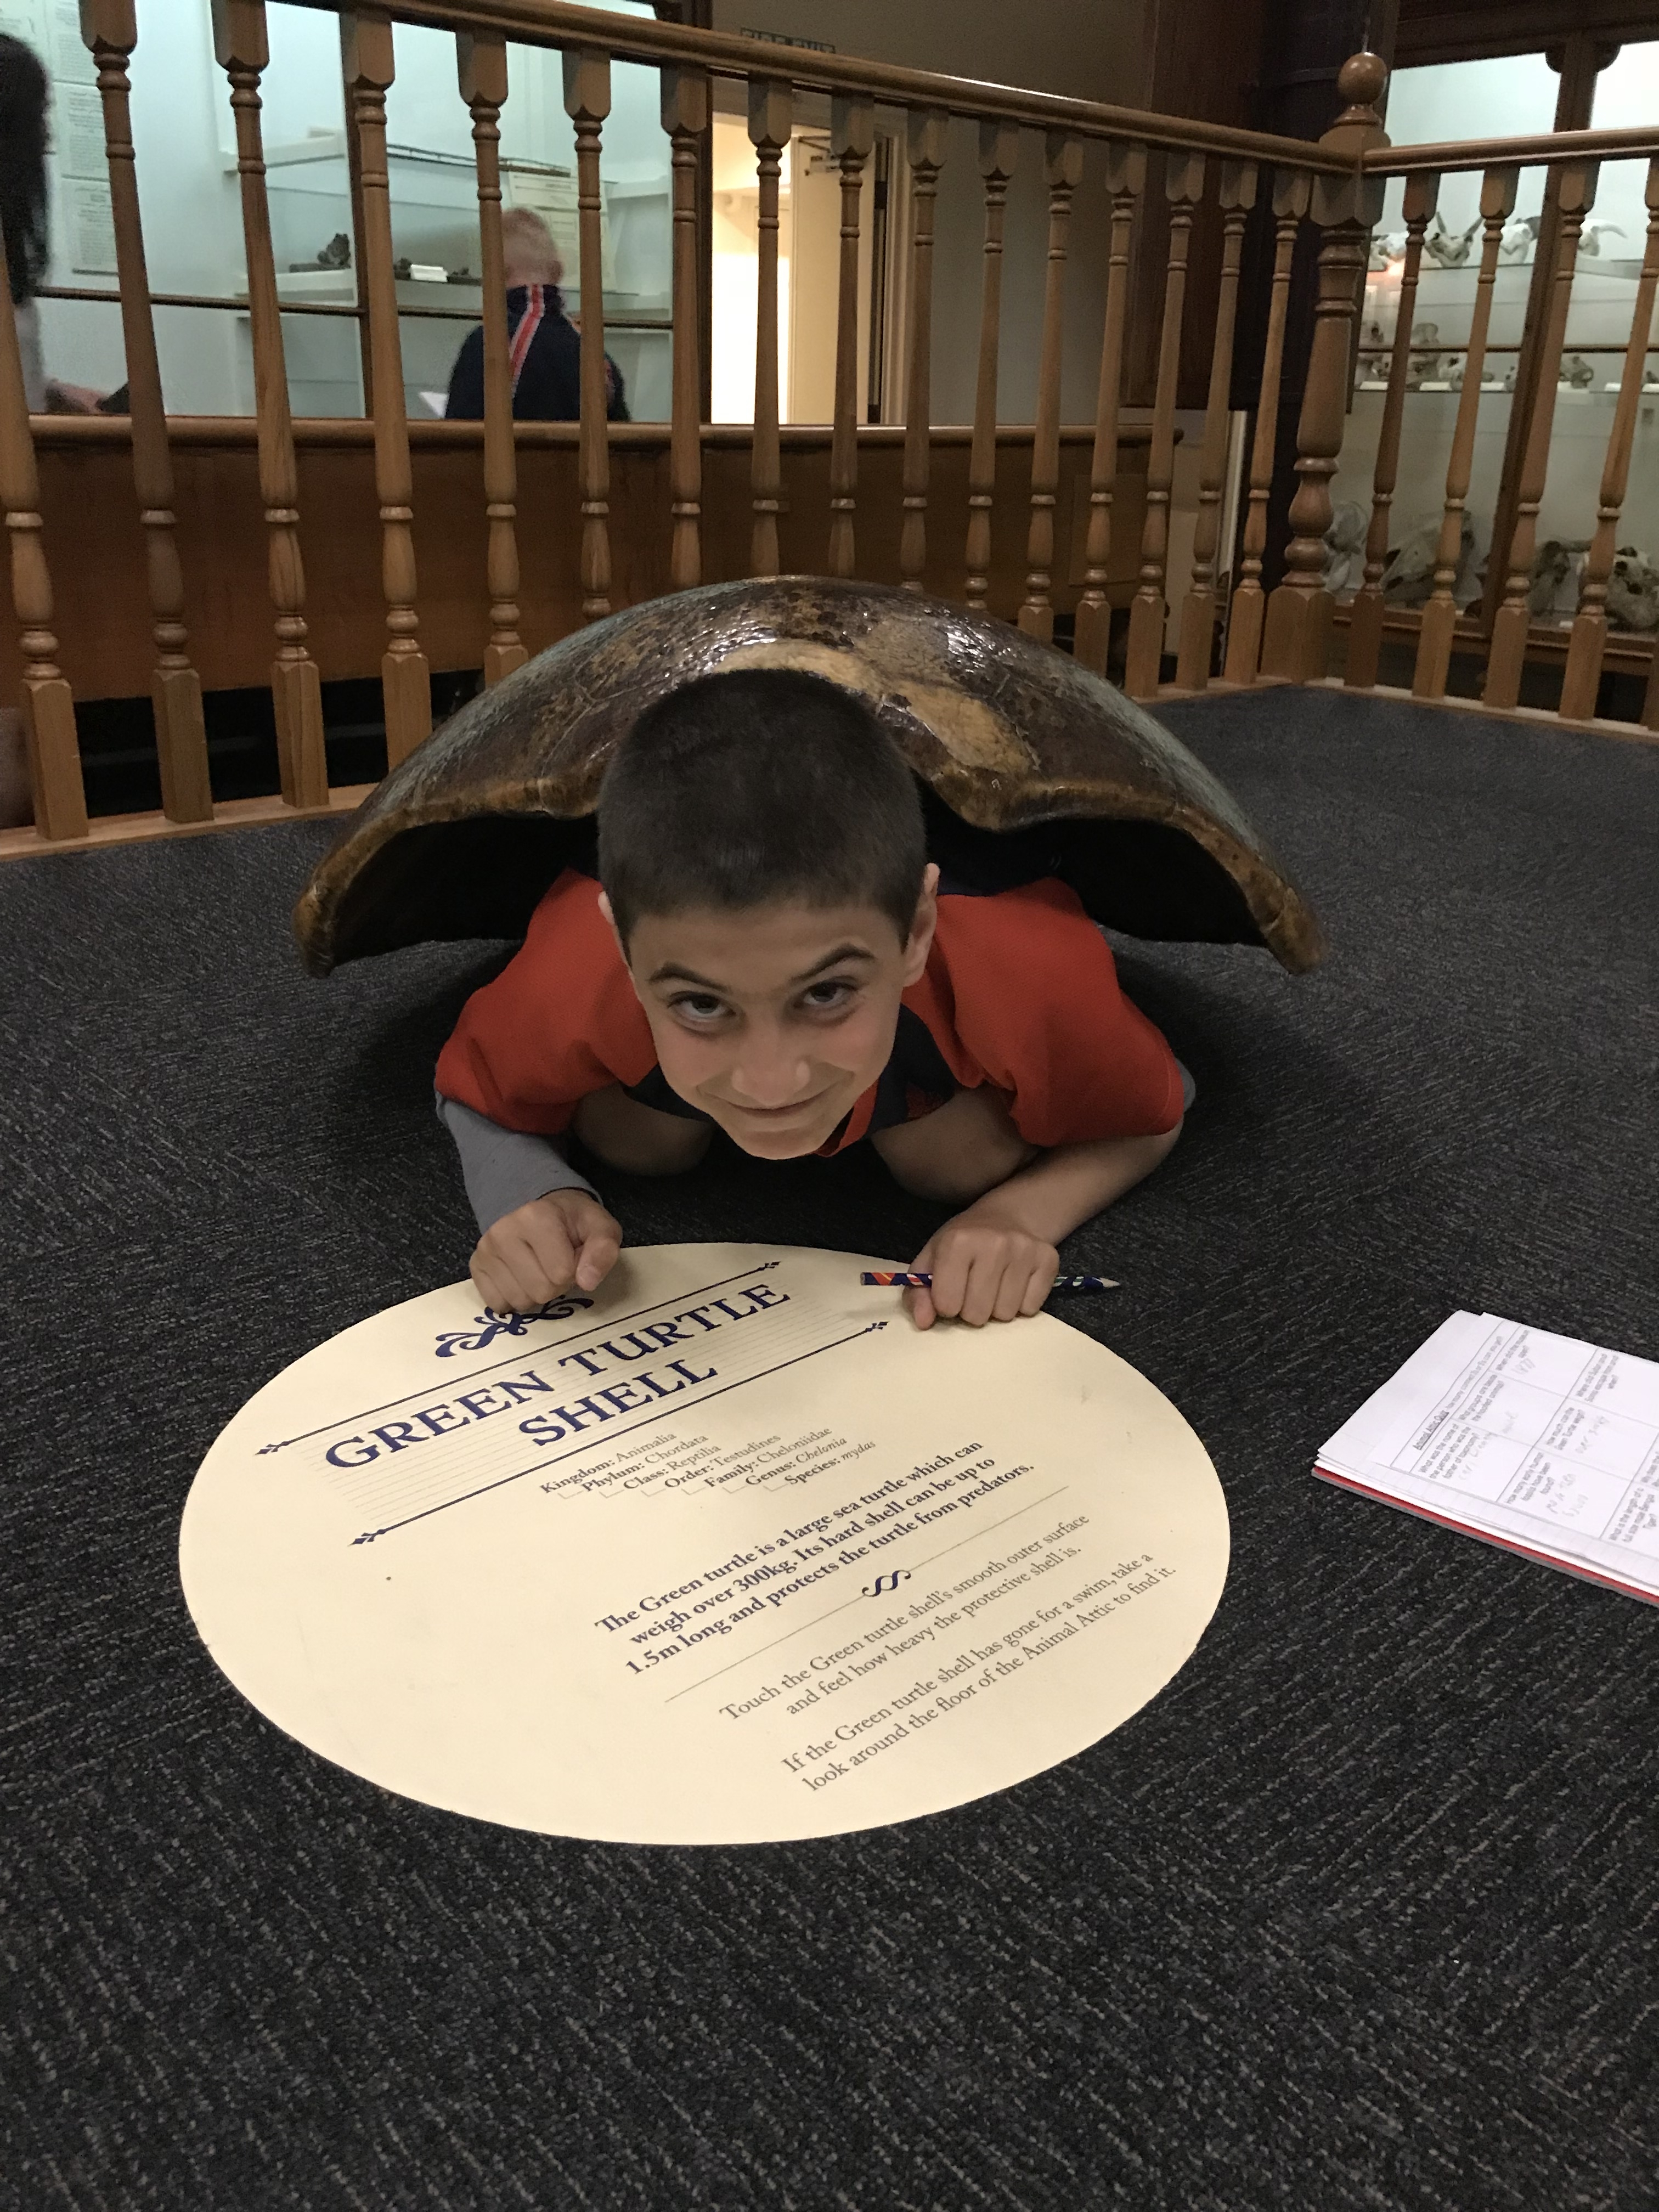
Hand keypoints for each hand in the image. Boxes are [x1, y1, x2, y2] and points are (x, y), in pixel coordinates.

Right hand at [470, 1189, 621, 1312]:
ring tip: (539, 1270)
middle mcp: (503, 1231)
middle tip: (556, 1265)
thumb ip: (604, 1250)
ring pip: (518, 1301)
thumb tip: (587, 1282)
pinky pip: (497, 1304)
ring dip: (535, 1293)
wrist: (541, 1212)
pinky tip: (520, 1278)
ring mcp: (485, 1250)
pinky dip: (512, 1299)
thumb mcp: (601, 1229)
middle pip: (540, 1290)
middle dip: (555, 1285)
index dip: (574, 1272)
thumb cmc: (574, 1224)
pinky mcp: (475, 1266)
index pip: (561, 1273)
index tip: (573, 1256)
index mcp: (536, 1216)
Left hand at [905, 1211, 1058, 1330]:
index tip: (951, 1290)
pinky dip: (1020, 1303)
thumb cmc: (963, 1243)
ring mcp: (1025, 1251)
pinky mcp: (1048, 1260)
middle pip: (977, 1314)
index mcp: (958, 1241)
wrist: (1007, 1217)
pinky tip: (1014, 1282)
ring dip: (996, 1308)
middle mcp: (994, 1243)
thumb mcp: (931, 1259)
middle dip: (971, 1309)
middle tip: (973, 1289)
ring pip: (1005, 1314)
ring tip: (994, 1285)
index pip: (947, 1304)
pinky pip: (1030, 1309)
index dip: (946, 1304)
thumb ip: (918, 1291)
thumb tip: (924, 1322)